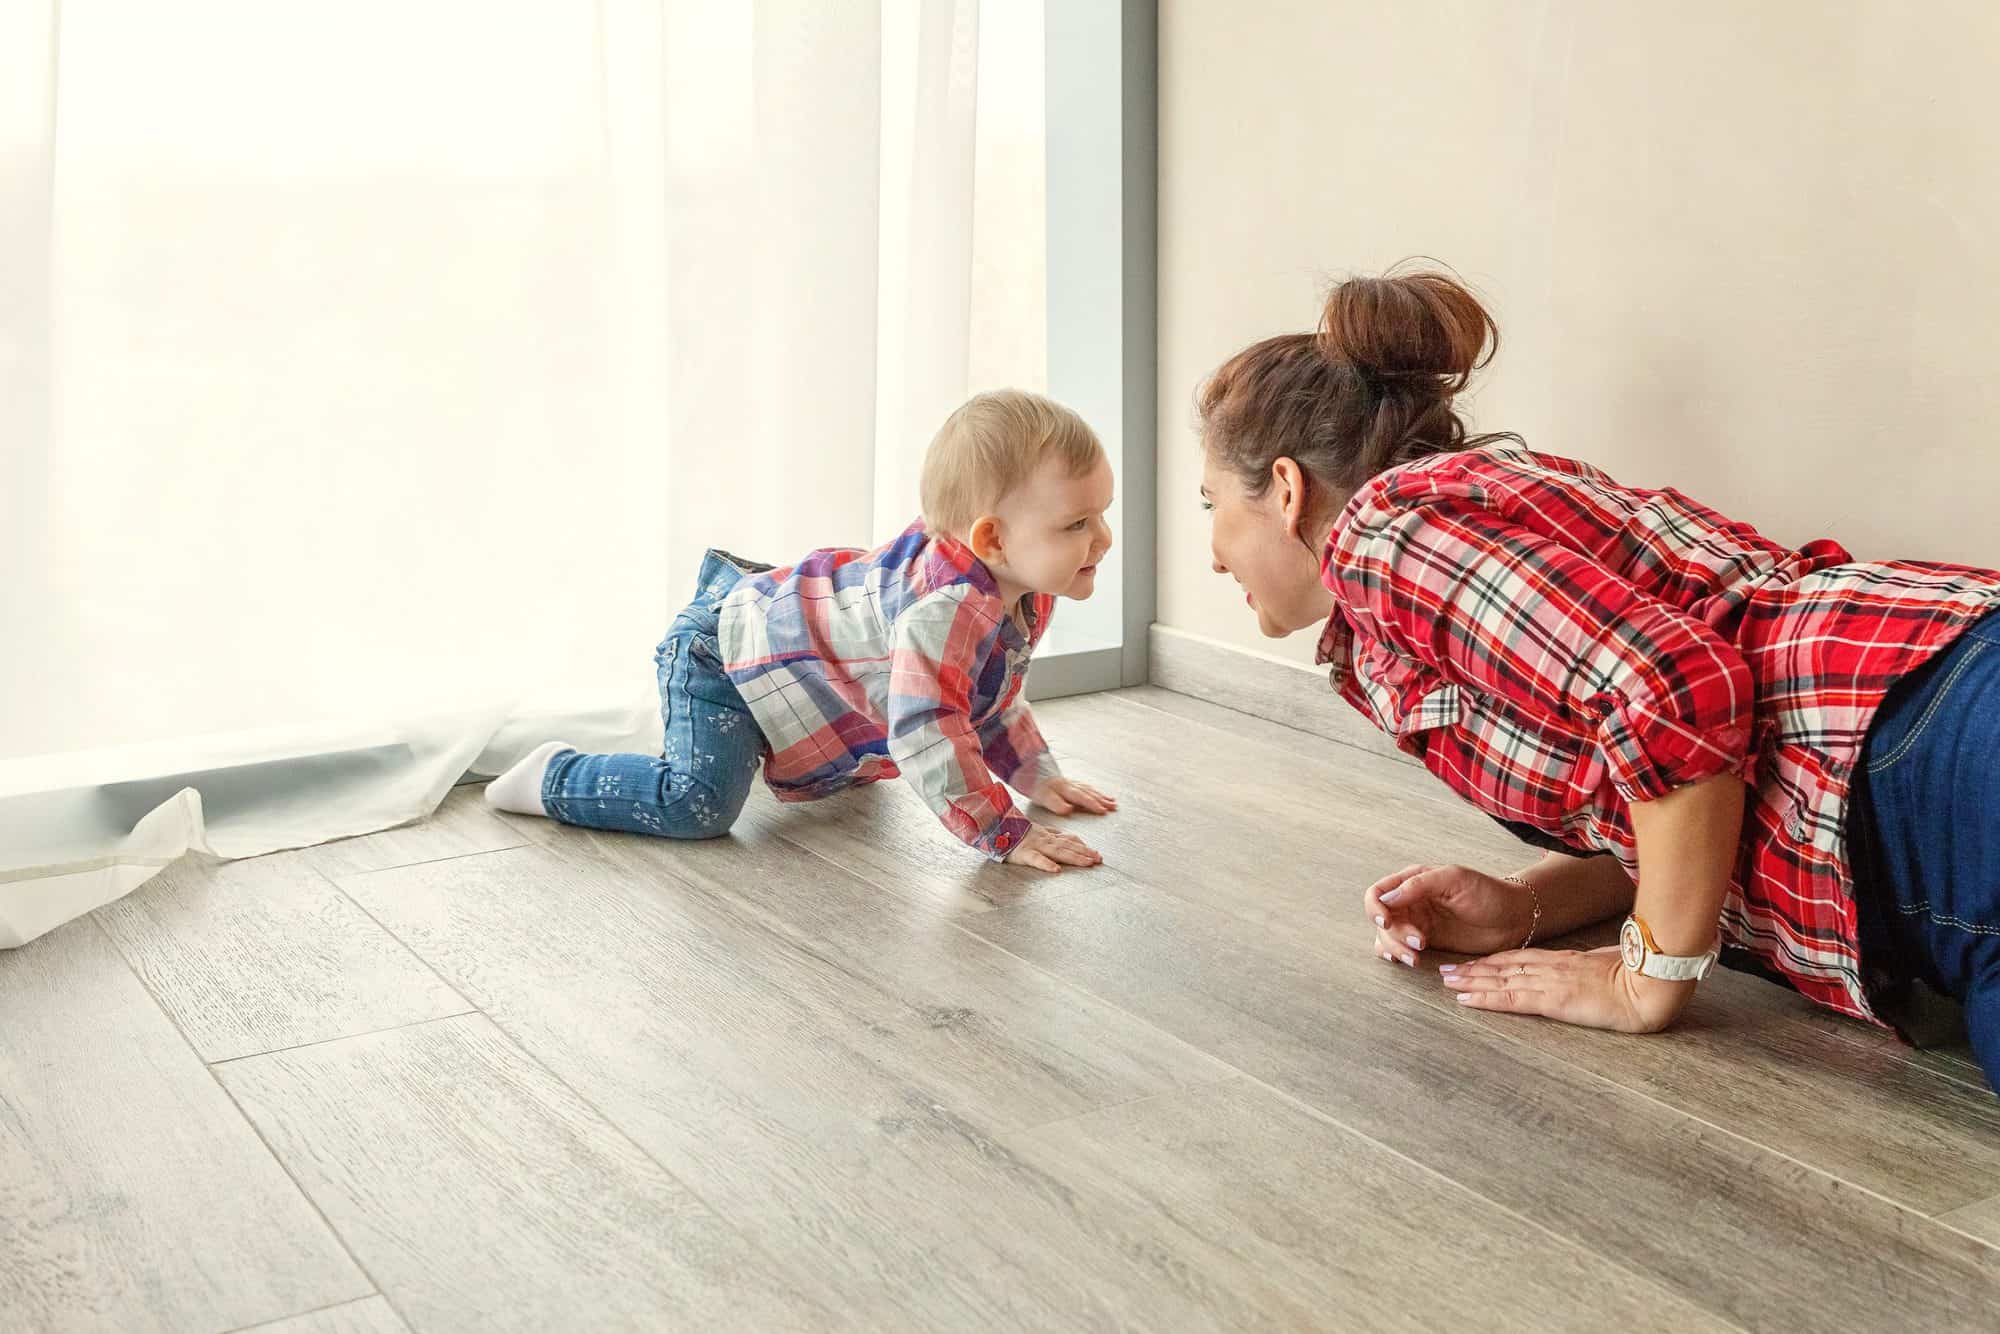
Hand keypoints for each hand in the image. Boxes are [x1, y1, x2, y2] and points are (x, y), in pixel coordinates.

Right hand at [1004, 823, 1103, 873]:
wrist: (993, 826)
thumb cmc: (1014, 832)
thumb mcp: (1038, 831)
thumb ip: (1055, 835)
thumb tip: (1074, 839)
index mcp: (1047, 835)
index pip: (1068, 840)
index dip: (1083, 846)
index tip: (1096, 854)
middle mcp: (1044, 839)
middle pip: (1067, 846)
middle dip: (1084, 853)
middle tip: (1098, 860)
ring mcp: (1034, 846)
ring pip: (1057, 851)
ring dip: (1073, 857)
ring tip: (1087, 863)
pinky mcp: (1022, 854)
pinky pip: (1035, 859)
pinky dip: (1046, 864)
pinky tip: (1056, 870)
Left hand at [1030, 777, 1117, 815]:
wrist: (1025, 766)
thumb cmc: (1034, 784)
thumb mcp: (1042, 796)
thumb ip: (1056, 803)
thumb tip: (1069, 809)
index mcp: (1065, 789)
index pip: (1082, 798)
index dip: (1093, 805)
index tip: (1104, 811)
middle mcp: (1069, 784)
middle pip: (1089, 793)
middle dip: (1102, 800)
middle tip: (1114, 807)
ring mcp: (1068, 782)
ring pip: (1088, 788)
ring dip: (1100, 795)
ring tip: (1111, 801)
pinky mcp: (1065, 781)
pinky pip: (1084, 785)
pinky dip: (1092, 790)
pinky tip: (1095, 792)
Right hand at [1364, 864, 1533, 966]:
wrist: (1513, 919)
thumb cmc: (1489, 893)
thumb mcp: (1455, 879)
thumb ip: (1419, 884)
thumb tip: (1387, 898)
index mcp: (1413, 880)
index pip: (1377, 893)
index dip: (1375, 909)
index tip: (1387, 922)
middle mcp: (1410, 901)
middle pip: (1380, 920)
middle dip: (1394, 935)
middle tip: (1420, 943)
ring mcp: (1416, 922)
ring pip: (1386, 937)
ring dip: (1395, 949)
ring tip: (1417, 958)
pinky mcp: (1425, 941)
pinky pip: (1397, 948)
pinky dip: (1395, 955)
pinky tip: (1407, 959)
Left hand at [1439, 946, 1692, 1032]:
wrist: (1650, 987)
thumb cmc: (1639, 977)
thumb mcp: (1609, 967)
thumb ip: (1591, 968)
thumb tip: (1588, 973)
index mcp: (1564, 960)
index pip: (1519, 958)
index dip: (1493, 961)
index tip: (1472, 963)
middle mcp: (1550, 967)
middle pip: (1502, 966)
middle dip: (1473, 969)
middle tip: (1446, 971)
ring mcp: (1549, 982)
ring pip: (1499, 979)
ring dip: (1470, 981)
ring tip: (1447, 981)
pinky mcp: (1552, 1000)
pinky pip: (1510, 999)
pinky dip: (1484, 998)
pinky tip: (1465, 1000)